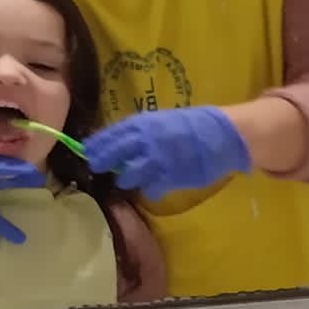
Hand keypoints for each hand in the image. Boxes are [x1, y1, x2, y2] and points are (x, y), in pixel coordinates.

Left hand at [84, 106, 250, 196]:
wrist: (223, 135)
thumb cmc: (193, 126)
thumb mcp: (163, 120)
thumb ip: (142, 131)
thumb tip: (118, 142)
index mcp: (144, 123)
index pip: (111, 134)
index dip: (96, 144)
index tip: (86, 151)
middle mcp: (146, 139)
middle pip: (114, 153)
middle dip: (102, 162)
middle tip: (95, 168)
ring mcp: (158, 159)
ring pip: (128, 174)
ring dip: (125, 178)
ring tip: (126, 179)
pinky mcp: (171, 176)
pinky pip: (150, 187)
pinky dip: (148, 188)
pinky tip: (152, 187)